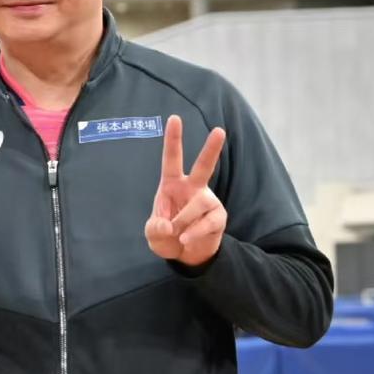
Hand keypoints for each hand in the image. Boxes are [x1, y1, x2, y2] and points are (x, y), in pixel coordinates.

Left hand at [145, 115, 227, 267]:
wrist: (187, 255)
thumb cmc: (167, 236)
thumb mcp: (153, 234)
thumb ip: (154, 229)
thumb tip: (168, 225)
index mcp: (172, 184)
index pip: (171, 159)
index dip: (173, 139)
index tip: (174, 118)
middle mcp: (192, 188)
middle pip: (204, 166)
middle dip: (212, 149)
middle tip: (220, 130)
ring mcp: (208, 201)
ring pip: (197, 205)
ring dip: (182, 223)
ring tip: (177, 235)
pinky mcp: (219, 216)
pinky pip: (207, 223)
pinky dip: (193, 234)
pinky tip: (186, 240)